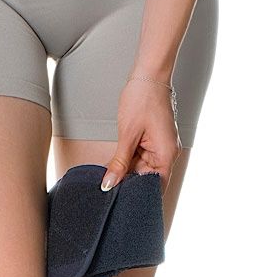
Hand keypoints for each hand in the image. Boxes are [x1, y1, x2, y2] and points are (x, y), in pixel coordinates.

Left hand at [101, 74, 180, 192]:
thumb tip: (109, 184)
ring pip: (142, 169)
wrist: (149, 74)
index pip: (155, 187)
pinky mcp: (154, 141)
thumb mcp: (127, 135)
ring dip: (127, 171)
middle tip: (110, 188)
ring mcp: (161, 147)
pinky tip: (116, 163)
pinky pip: (141, 157)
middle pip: (148, 179)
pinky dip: (129, 160)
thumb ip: (119, 163)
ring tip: (111, 174)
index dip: (139, 196)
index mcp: (166, 155)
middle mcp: (167, 153)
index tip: (121, 202)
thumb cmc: (142, 99)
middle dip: (129, 183)